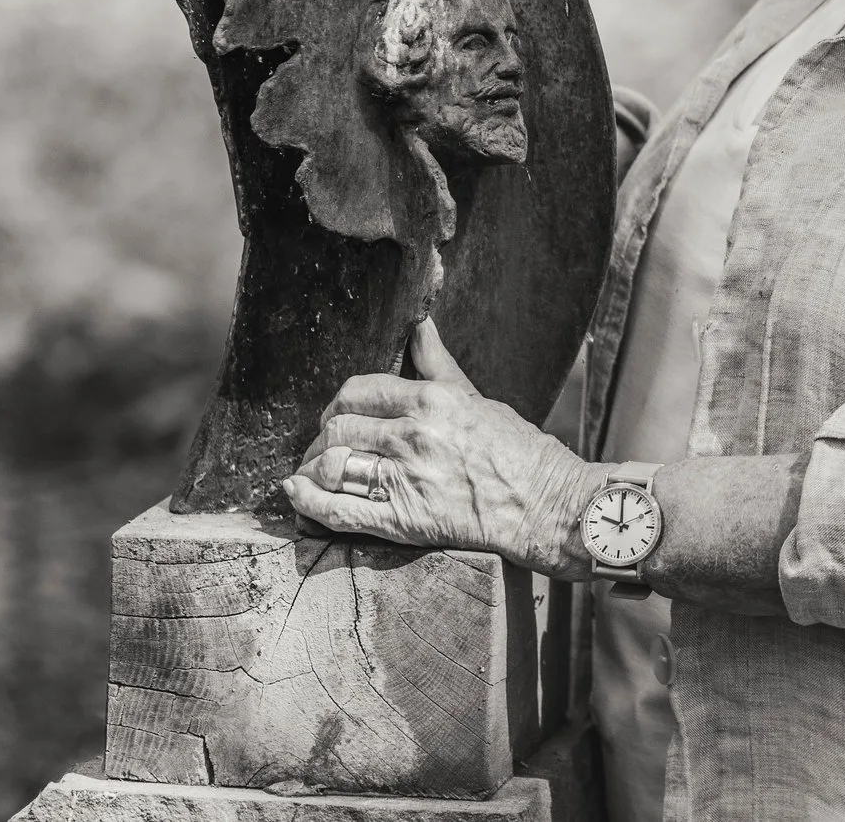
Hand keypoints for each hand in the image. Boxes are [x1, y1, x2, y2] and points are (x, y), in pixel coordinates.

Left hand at [285, 318, 606, 578]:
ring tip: (318, 473)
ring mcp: (407, 480)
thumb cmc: (516, 449)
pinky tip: (298, 494)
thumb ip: (437, 363)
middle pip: (338, 428)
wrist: (545, 503)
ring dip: (315, 469)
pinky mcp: (403, 521)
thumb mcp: (475, 397)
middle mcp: (415, 436)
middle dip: (324, 437)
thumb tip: (418, 322)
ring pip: (332, 466)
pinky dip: (308, 502)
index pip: (358, 391)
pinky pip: (338, 510)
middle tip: (329, 446)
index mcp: (433, 400)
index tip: (341, 416)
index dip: (339, 404)